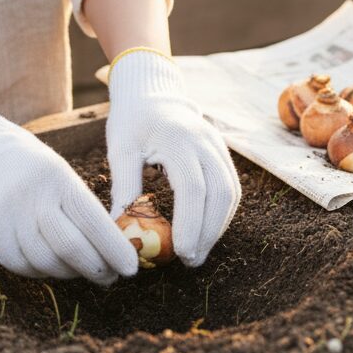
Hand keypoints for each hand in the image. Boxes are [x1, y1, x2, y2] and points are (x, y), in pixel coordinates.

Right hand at [0, 89, 137, 284]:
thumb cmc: (35, 169)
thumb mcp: (61, 173)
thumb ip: (82, 208)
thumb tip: (113, 249)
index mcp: (56, 177)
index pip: (92, 220)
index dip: (114, 248)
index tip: (131, 268)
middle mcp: (31, 197)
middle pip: (70, 248)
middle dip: (96, 268)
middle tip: (110, 277)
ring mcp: (6, 217)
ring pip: (46, 263)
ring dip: (69, 272)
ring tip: (80, 269)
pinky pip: (22, 266)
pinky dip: (41, 270)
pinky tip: (50, 264)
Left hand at [106, 48, 240, 266]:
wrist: (151, 92)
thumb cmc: (132, 121)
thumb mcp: (121, 149)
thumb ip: (124, 186)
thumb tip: (120, 229)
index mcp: (177, 139)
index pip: (192, 187)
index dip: (190, 223)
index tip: (179, 252)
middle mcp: (204, 141)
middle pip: (219, 193)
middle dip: (208, 232)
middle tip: (190, 261)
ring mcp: (217, 145)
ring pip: (230, 192)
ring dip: (218, 226)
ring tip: (197, 251)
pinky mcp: (222, 151)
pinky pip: (231, 186)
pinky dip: (222, 212)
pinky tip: (207, 230)